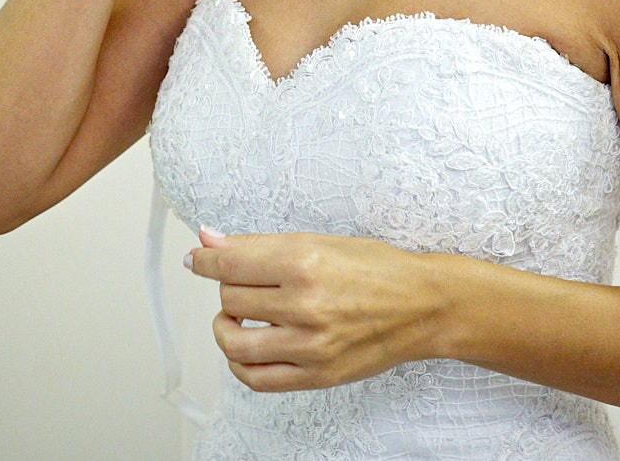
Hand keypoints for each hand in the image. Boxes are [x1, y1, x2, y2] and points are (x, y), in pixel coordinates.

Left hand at [185, 227, 443, 391]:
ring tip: (236, 317)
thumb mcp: (319, 241)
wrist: (423, 306)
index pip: (228, 263)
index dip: (204, 260)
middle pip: (230, 297)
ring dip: (225, 326)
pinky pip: (256, 378)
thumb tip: (209, 240)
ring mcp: (310, 344)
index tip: (196, 259)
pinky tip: (246, 346)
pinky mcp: (317, 375)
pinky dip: (239, 363)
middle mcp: (305, 303)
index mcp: (304, 260)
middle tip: (244, 282)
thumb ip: (259, 244)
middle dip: (228, 287)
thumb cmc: (377, 269)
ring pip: (234, 340)